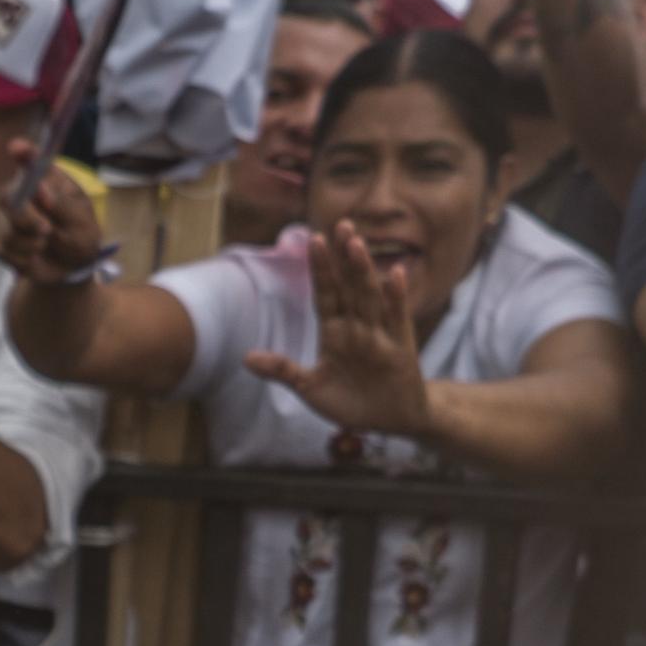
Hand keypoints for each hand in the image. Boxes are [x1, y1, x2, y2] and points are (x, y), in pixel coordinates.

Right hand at [0, 150, 106, 284]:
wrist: (71, 268)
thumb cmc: (79, 236)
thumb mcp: (82, 222)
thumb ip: (63, 205)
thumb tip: (41, 189)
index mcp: (47, 180)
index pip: (31, 160)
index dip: (23, 153)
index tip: (16, 147)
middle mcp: (22, 193)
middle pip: (6, 196)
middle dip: (25, 217)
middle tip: (46, 230)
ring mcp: (6, 216)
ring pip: (5, 228)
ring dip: (30, 242)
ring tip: (46, 244)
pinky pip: (2, 249)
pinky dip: (23, 257)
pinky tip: (34, 256)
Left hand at [244, 220, 435, 439]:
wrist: (387, 421)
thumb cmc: (348, 401)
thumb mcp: (309, 387)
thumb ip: (282, 370)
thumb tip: (245, 358)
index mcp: (333, 331)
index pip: (325, 293)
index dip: (320, 269)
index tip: (313, 240)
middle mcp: (356, 326)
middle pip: (348, 286)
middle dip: (343, 258)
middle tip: (341, 225)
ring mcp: (378, 334)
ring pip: (369, 297)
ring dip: (363, 271)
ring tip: (356, 244)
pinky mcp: (400, 347)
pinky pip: (397, 318)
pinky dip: (396, 298)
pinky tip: (396, 273)